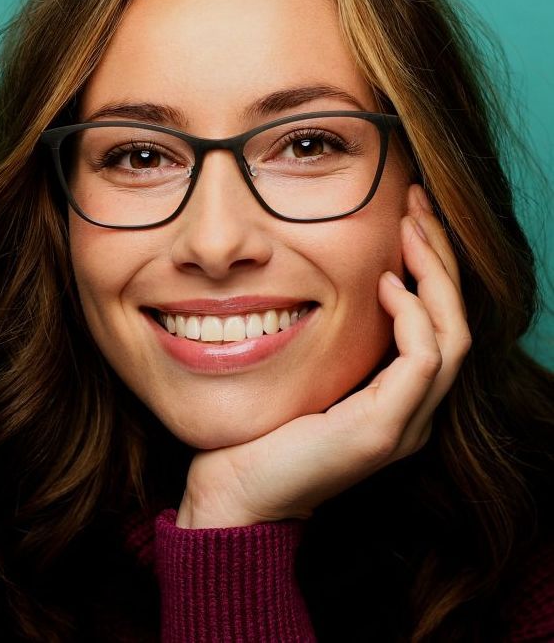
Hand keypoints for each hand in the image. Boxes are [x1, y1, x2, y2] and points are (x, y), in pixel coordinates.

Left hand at [175, 184, 471, 528]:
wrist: (239, 488)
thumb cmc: (264, 428)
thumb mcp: (310, 372)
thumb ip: (336, 340)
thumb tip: (333, 282)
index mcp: (397, 395)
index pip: (437, 322)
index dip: (430, 267)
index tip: (408, 217)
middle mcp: (413, 409)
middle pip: (456, 322)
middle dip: (441, 259)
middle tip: (419, 206)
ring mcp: (406, 423)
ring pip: (453, 337)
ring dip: (436, 277)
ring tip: (411, 230)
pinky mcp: (384, 430)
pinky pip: (422, 360)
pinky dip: (413, 316)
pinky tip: (385, 284)